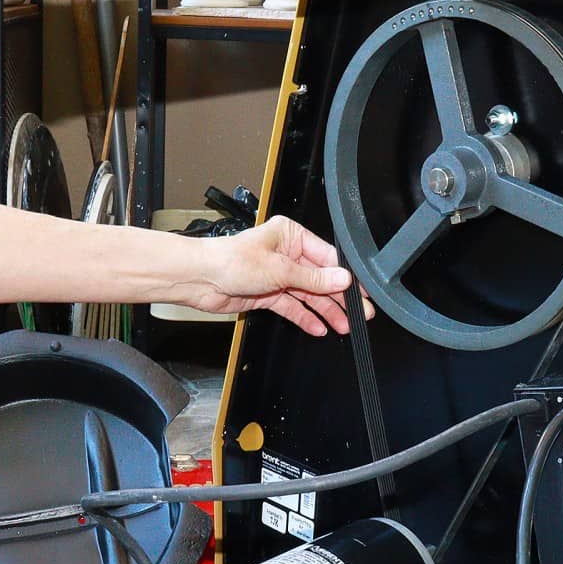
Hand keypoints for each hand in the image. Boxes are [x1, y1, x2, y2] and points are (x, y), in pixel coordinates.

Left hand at [189, 216, 373, 335]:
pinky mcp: (269, 293)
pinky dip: (306, 317)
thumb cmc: (230, 260)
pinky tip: (320, 327)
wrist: (200, 279)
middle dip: (340, 298)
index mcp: (291, 235)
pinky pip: (293, 307)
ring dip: (326, 311)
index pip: (328, 258)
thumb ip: (314, 278)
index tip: (362, 292)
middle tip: (360, 313)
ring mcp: (278, 275)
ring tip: (344, 325)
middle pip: (321, 279)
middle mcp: (286, 253)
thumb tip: (342, 278)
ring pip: (309, 295)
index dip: (346, 277)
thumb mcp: (280, 269)